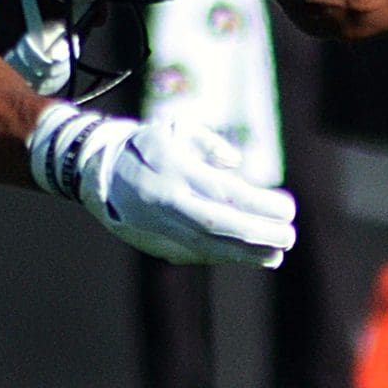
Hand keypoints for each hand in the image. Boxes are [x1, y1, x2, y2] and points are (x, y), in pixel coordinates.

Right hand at [30, 107, 296, 265]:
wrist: (97, 173)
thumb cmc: (146, 146)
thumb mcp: (176, 130)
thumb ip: (208, 143)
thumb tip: (233, 163)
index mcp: (175, 171)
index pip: (224, 192)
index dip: (259, 204)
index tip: (288, 208)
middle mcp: (167, 202)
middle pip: (218, 225)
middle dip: (257, 234)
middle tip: (289, 237)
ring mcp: (159, 226)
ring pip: (206, 247)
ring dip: (245, 254)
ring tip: (276, 255)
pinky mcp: (154, 244)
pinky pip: (194, 254)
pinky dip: (223, 256)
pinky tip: (249, 256)